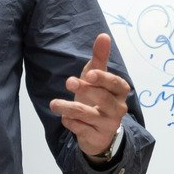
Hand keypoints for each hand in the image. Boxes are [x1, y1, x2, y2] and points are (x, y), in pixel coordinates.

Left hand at [48, 34, 130, 157]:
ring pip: (88, 115)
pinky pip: (81, 128)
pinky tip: (65, 118)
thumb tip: (103, 36)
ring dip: (68, 107)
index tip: (88, 74)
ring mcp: (108, 124)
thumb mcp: (96, 77)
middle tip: (69, 81)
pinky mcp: (97, 137)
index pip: (116, 84)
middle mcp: (118, 109)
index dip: (103, 79)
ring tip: (54, 104)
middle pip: (104, 99)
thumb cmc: (97, 98)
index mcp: (120, 92)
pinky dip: (70, 122)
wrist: (97, 131)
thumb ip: (100, 58)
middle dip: (86, 90)